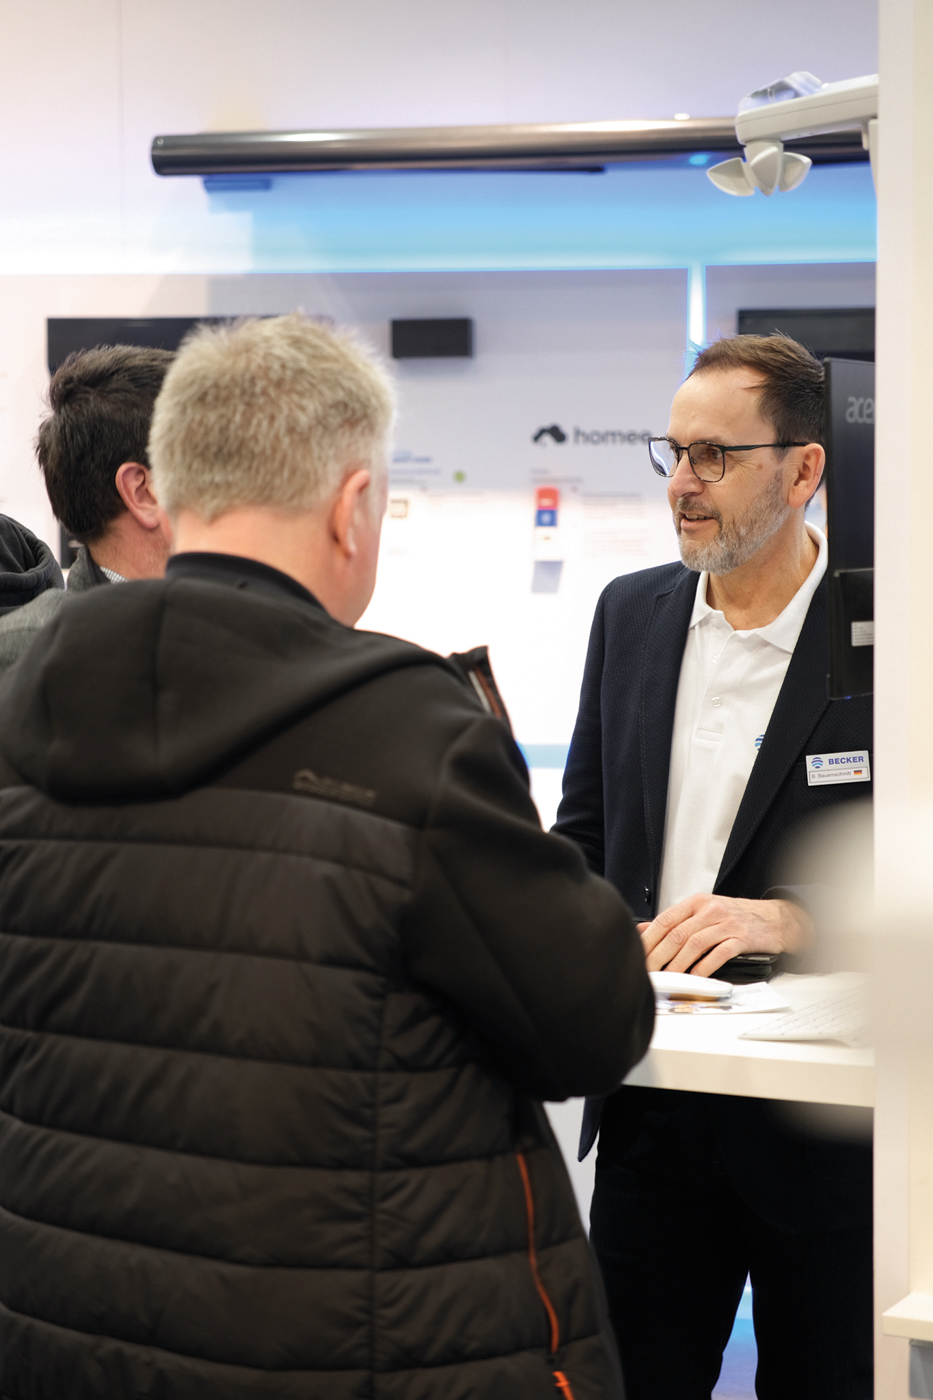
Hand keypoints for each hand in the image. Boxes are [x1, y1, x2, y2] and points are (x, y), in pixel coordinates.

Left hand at [637, 894, 812, 978]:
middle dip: (658, 955)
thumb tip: (643, 930)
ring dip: (678, 964)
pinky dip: (704, 967)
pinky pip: (718, 954)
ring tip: (668, 978)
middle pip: (677, 934)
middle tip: (648, 971)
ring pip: (694, 944)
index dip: (649, 938)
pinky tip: (695, 977)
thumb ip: (675, 921)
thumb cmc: (736, 917)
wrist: (774, 918)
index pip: (665, 919)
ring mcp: (726, 924)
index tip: (638, 954)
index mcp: (697, 903)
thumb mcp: (704, 912)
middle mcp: (710, 910)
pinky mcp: (741, 938)